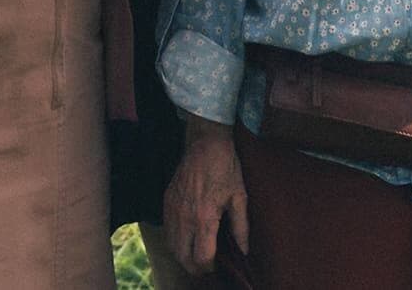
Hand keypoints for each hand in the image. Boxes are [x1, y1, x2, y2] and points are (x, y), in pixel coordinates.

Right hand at [164, 121, 247, 275]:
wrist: (205, 144)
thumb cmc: (226, 168)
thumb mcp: (239, 197)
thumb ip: (241, 227)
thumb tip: (245, 250)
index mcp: (204, 218)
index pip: (201, 257)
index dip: (210, 267)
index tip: (217, 265)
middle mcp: (184, 218)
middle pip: (183, 257)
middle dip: (195, 267)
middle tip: (207, 265)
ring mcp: (172, 210)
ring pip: (171, 247)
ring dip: (183, 256)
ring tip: (196, 254)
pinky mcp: (166, 202)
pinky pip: (166, 231)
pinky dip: (174, 241)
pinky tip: (186, 238)